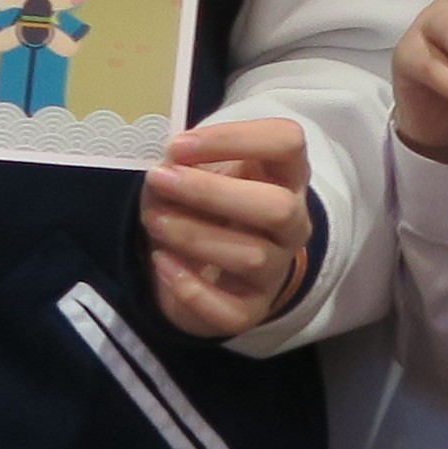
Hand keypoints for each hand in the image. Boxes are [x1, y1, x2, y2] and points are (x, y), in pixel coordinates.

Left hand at [142, 116, 314, 337]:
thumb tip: (168, 168)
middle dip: (210, 192)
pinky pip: (227, 308)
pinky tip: (161, 262)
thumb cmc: (207, 205)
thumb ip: (186, 163)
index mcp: (286, 175)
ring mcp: (277, 269)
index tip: (178, 145)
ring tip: (154, 220)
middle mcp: (293, 223)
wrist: (207, 268)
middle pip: (277, 207)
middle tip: (159, 179)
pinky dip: (188, 285)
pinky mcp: (251, 310)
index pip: (287, 143)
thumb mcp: (199, 172)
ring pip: (251, 257)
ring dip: (193, 234)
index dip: (236, 139)